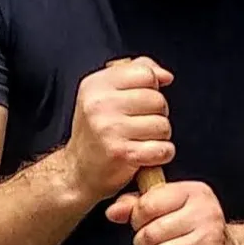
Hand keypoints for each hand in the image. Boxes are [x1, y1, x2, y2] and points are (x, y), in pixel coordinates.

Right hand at [59, 58, 174, 201]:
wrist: (78, 171)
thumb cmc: (97, 132)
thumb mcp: (106, 93)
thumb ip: (136, 73)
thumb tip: (165, 76)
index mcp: (96, 85)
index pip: (145, 73)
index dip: (152, 88)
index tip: (141, 102)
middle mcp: (100, 104)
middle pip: (157, 100)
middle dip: (157, 115)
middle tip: (140, 126)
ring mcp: (109, 129)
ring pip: (162, 125)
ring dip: (159, 137)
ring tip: (141, 140)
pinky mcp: (121, 153)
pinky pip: (162, 149)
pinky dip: (161, 154)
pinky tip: (147, 155)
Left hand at [106, 178, 235, 244]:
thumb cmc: (193, 231)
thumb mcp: (168, 209)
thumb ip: (137, 206)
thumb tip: (112, 212)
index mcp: (194, 192)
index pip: (148, 205)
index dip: (137, 219)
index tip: (144, 224)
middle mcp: (205, 212)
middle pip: (149, 233)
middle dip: (143, 244)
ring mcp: (210, 239)